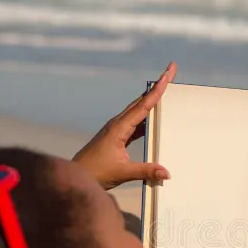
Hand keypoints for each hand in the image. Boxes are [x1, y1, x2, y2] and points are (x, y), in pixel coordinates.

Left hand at [73, 62, 177, 189]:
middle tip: (170, 71)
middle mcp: (118, 123)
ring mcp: (116, 128)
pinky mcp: (116, 135)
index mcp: (119, 128)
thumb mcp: (123, 172)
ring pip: (138, 109)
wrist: (77, 176)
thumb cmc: (96, 172)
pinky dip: (147, 115)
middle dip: (157, 86)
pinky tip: (154, 116)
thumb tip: (166, 173)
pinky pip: (135, 121)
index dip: (157, 90)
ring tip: (166, 88)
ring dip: (152, 99)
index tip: (166, 75)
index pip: (143, 105)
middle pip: (141, 100)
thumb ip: (146, 171)